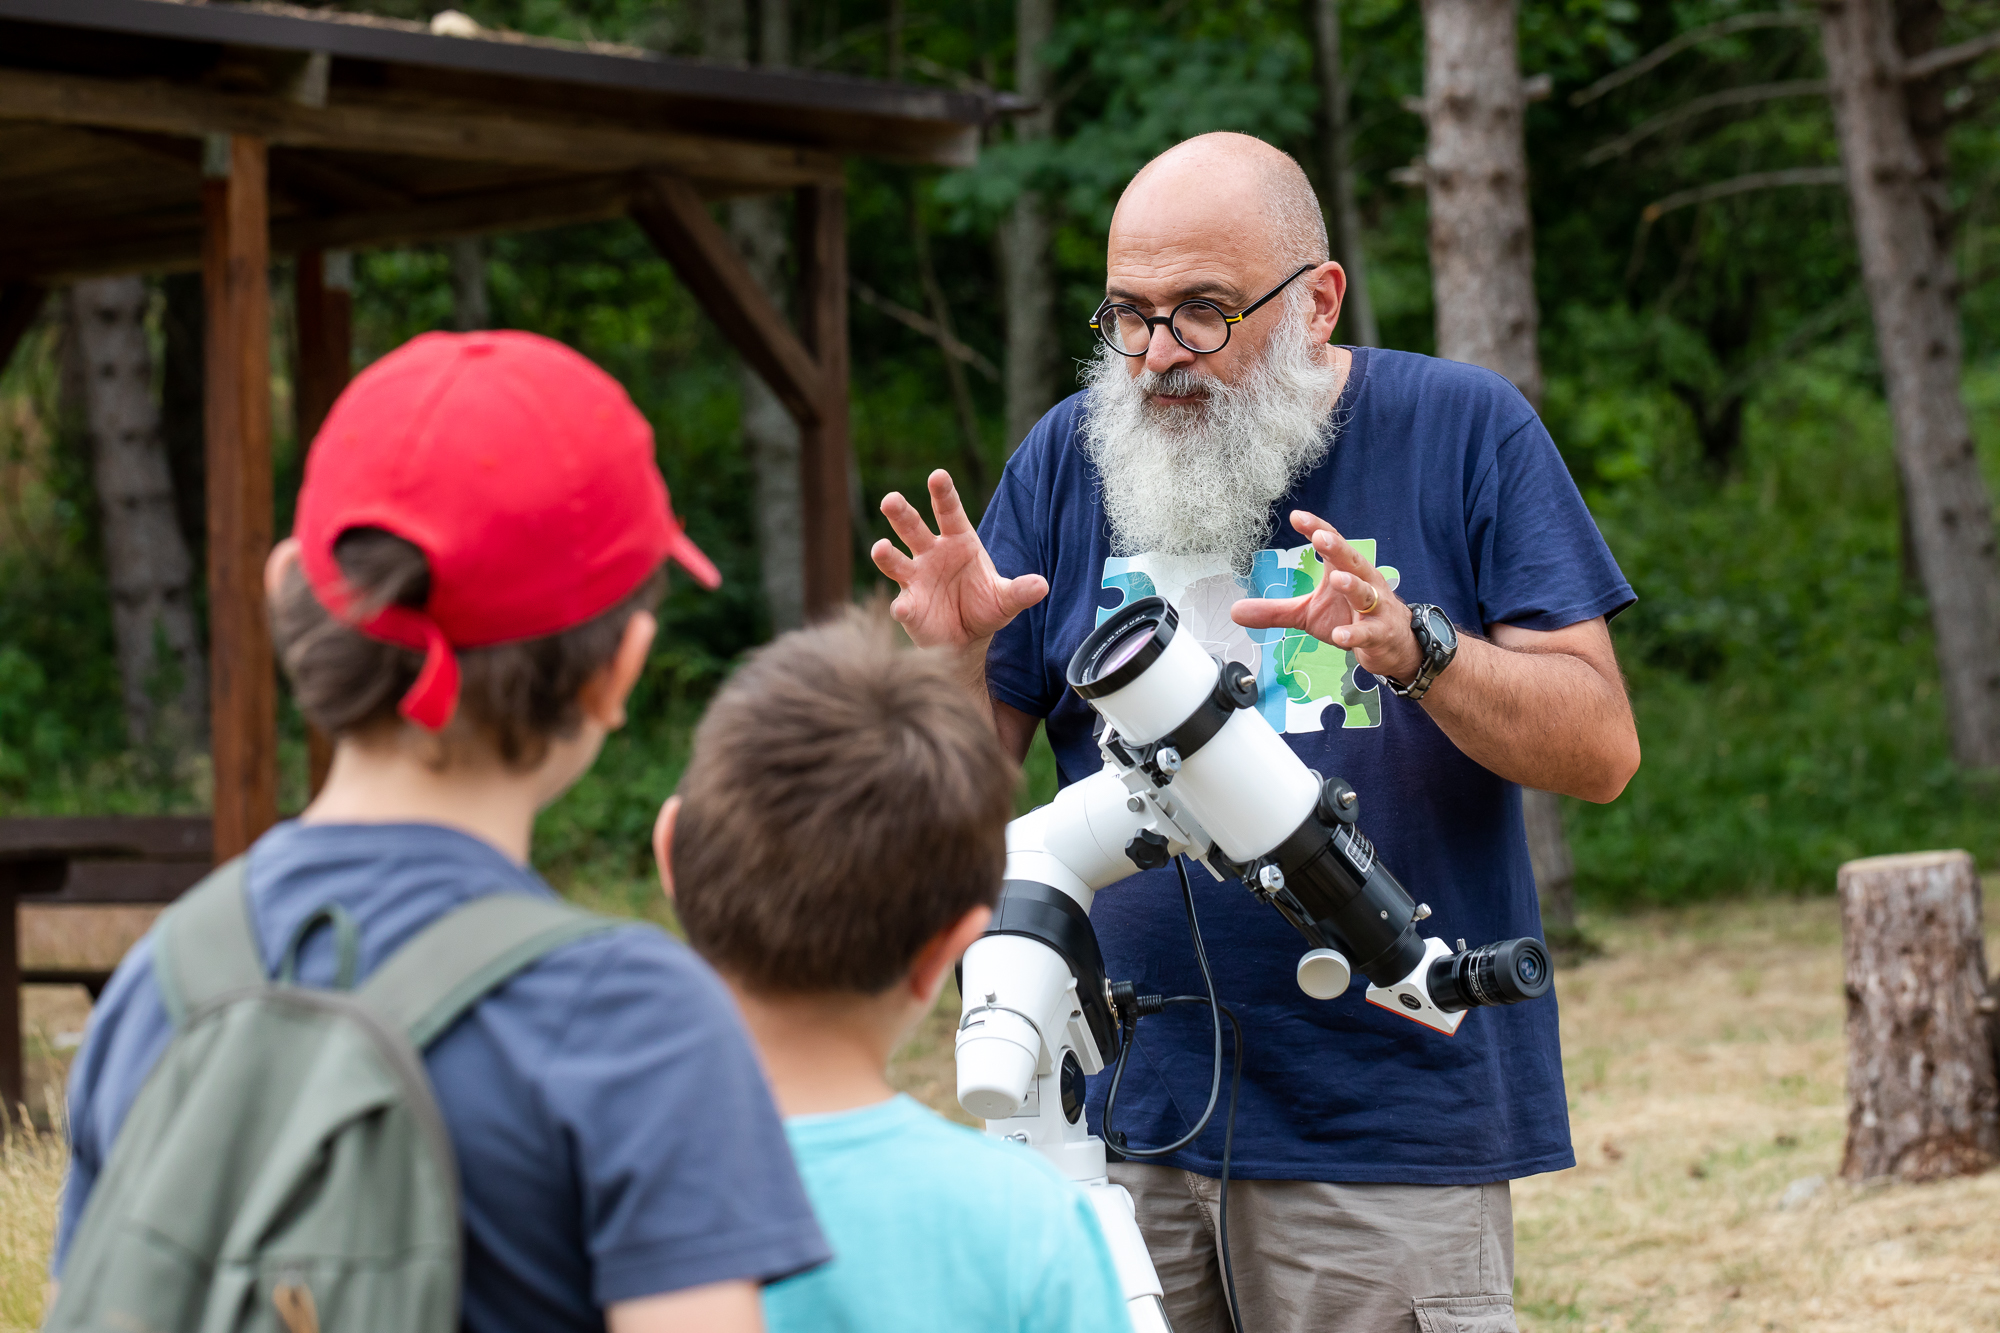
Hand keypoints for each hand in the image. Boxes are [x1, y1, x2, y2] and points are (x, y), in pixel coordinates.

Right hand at [871, 470, 1047, 650]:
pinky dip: (902, 606)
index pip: (949, 512)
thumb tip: (1042, 585)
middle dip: (901, 513)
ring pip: (895, 561)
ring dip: (886, 554)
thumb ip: (1020, 591)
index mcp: (958, 540)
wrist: (967, 639)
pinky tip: (903, 607)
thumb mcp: (1006, 599)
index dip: (943, 494)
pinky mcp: (909, 606)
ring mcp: (916, 578)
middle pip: (912, 528)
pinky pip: (903, 604)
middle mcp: (931, 553)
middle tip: (890, 500)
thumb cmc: (985, 607)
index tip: (937, 476)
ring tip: (880, 548)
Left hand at [1230, 511, 1423, 684]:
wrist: (1394, 645)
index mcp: (1345, 570)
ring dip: (1352, 586)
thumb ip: (1274, 610)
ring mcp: (1375, 608)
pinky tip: (1341, 636)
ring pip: (1366, 593)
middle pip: (1352, 560)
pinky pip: (1367, 632)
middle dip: (1337, 548)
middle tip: (1321, 538)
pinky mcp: (1380, 634)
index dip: (1316, 529)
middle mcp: (1364, 582)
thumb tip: (1234, 611)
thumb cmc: (1351, 618)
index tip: (1297, 517)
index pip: (1331, 545)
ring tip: (1336, 580)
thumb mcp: (1308, 615)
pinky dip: (1354, 634)